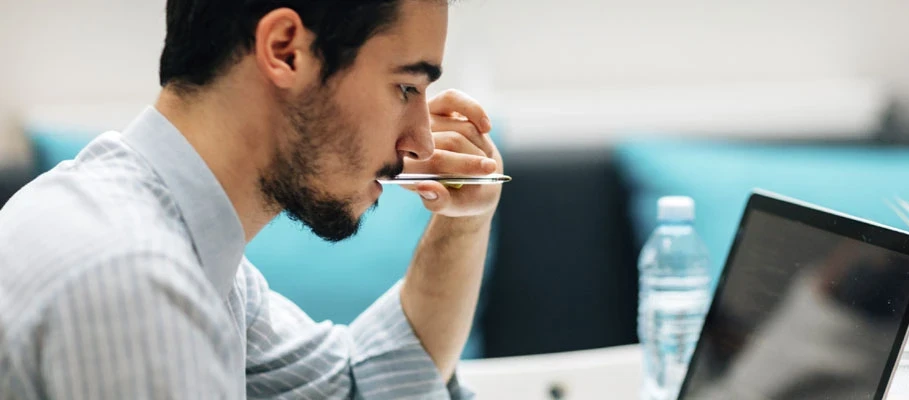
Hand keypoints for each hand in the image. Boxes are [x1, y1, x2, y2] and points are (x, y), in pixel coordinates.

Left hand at [403, 89, 503, 217]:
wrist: (471, 182)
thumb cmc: (459, 197)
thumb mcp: (453, 207)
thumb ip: (439, 202)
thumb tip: (426, 188)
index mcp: (405, 169)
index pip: (429, 161)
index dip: (462, 164)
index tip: (488, 170)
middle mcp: (410, 140)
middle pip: (449, 142)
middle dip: (473, 157)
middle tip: (489, 169)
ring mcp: (423, 121)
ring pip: (460, 127)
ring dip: (479, 144)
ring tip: (484, 158)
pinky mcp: (437, 105)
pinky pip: (455, 99)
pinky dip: (475, 112)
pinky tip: (486, 127)